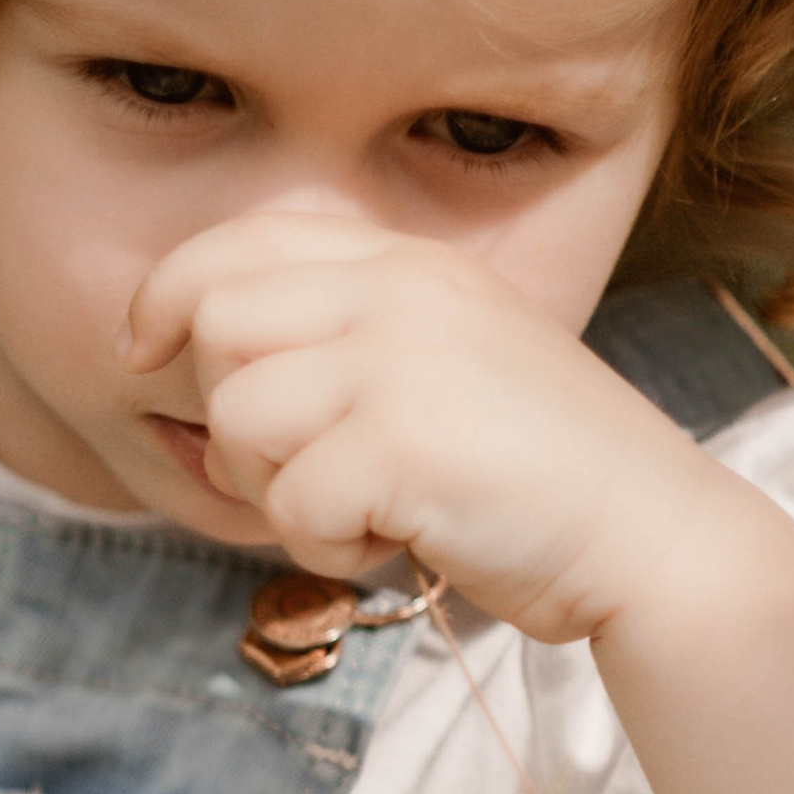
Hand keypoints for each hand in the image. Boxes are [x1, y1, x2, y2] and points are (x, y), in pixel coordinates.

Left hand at [121, 209, 703, 640]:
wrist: (652, 538)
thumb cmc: (542, 477)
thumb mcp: (449, 363)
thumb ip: (352, 338)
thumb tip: (206, 355)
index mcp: (412, 266)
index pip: (242, 242)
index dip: (167, 295)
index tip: (141, 355)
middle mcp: (401, 294)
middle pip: (216, 328)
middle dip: (234, 421)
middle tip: (310, 477)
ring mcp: (398, 362)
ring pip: (237, 421)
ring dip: (282, 495)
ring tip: (369, 514)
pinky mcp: (396, 443)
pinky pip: (289, 507)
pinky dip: (329, 551)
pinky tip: (403, 543)